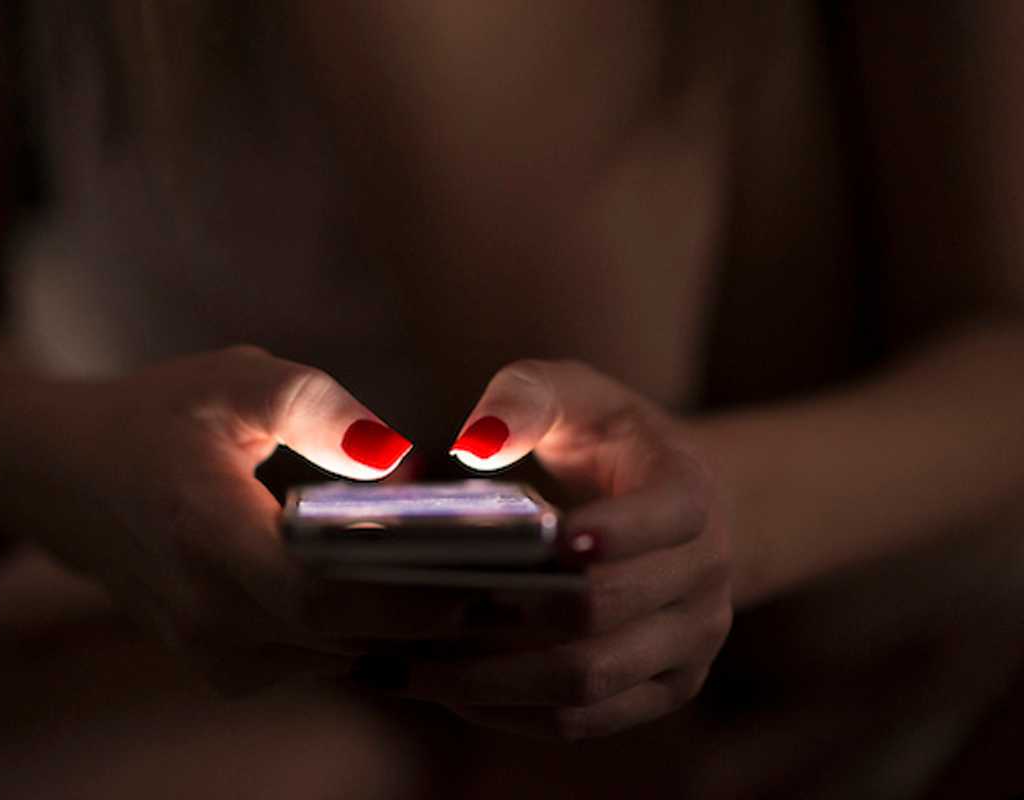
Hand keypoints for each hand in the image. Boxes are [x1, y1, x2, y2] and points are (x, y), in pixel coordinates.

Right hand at [45, 346, 471, 692]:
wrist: (62, 477)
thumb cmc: (153, 418)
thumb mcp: (235, 383)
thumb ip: (319, 408)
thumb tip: (399, 458)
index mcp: (207, 538)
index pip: (322, 600)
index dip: (405, 596)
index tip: (475, 571)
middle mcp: (204, 615)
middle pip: (343, 640)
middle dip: (422, 610)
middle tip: (491, 572)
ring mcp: (206, 651)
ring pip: (335, 658)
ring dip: (393, 623)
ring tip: (453, 572)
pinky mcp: (218, 664)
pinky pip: (312, 662)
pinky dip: (355, 633)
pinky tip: (386, 586)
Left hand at [391, 360, 732, 738]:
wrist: (669, 507)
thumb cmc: (605, 441)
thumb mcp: (575, 395)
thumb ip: (526, 397)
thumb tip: (477, 443)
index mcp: (693, 499)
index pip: (664, 521)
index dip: (609, 533)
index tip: (544, 538)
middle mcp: (706, 579)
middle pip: (605, 615)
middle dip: (512, 618)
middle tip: (422, 611)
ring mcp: (689, 644)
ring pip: (588, 682)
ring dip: (495, 681)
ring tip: (410, 666)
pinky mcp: (660, 690)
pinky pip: (583, 721)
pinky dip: (511, 714)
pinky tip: (444, 691)